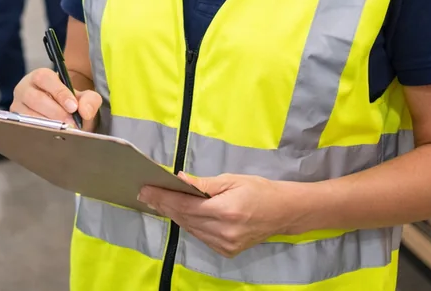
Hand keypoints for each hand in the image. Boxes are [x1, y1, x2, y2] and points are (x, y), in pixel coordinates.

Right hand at [10, 68, 100, 130]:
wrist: (63, 118)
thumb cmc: (70, 104)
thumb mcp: (84, 98)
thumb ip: (90, 100)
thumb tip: (84, 111)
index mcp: (40, 77)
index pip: (45, 78)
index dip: (59, 92)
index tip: (73, 107)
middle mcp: (24, 89)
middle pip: (34, 98)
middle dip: (55, 112)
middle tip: (71, 123)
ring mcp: (18, 107)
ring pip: (27, 115)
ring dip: (47, 125)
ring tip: (64, 132)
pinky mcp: (16, 123)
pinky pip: (24, 129)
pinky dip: (39, 134)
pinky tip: (52, 138)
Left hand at [139, 173, 300, 257]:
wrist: (284, 212)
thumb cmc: (259, 190)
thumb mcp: (232, 180)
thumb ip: (204, 184)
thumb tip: (179, 181)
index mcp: (226, 211)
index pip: (185, 206)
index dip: (163, 198)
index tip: (146, 189)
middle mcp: (224, 232)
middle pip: (184, 218)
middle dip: (163, 205)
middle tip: (146, 193)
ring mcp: (225, 245)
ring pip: (190, 229)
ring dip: (173, 215)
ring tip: (158, 201)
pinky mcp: (227, 251)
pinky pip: (200, 236)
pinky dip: (189, 224)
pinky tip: (180, 213)